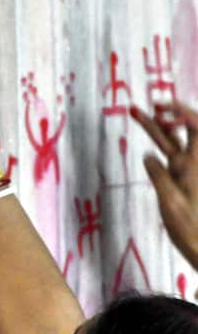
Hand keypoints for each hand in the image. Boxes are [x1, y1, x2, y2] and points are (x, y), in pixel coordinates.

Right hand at [132, 102, 197, 267]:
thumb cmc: (189, 227)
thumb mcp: (169, 201)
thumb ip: (159, 176)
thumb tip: (148, 156)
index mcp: (193, 164)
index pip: (194, 126)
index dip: (180, 112)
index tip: (159, 108)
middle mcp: (193, 165)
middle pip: (184, 131)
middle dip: (166, 115)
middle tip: (145, 107)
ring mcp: (188, 173)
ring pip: (175, 144)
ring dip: (159, 130)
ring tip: (141, 115)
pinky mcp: (182, 182)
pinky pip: (173, 159)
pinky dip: (162, 148)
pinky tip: (152, 148)